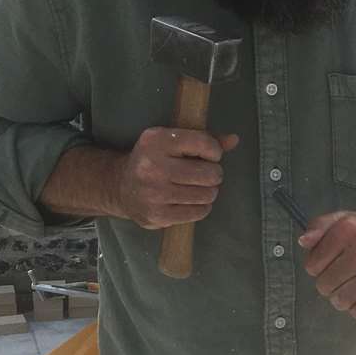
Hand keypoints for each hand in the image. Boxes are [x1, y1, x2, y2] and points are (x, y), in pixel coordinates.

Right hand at [116, 128, 238, 229]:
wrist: (120, 186)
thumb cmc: (155, 160)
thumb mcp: (173, 142)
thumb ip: (204, 139)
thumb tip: (234, 140)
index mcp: (156, 140)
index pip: (203, 144)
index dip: (215, 151)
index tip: (210, 155)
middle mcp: (152, 166)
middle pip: (210, 174)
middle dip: (214, 174)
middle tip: (204, 175)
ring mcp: (154, 193)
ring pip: (207, 195)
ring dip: (209, 192)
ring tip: (197, 187)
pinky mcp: (157, 215)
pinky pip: (198, 212)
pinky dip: (201, 207)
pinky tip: (191, 200)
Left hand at [299, 211, 355, 321]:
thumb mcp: (347, 222)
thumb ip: (320, 226)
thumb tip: (303, 240)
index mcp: (351, 227)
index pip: (312, 265)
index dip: (318, 268)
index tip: (332, 263)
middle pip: (325, 285)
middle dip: (332, 285)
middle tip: (347, 277)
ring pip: (342, 301)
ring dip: (345, 299)